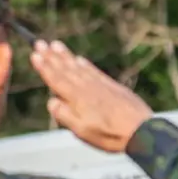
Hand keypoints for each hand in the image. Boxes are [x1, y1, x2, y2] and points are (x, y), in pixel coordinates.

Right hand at [30, 40, 153, 152]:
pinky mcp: (112, 86)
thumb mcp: (83, 131)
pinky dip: (85, 64)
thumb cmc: (111, 135)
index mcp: (77, 99)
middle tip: (41, 43)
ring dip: (66, 56)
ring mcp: (100, 85)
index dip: (45, 67)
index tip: (35, 54)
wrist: (142, 131)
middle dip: (52, 57)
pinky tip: (80, 59)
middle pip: (66, 69)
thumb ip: (65, 116)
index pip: (56, 80)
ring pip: (79, 67)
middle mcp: (87, 88)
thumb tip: (51, 101)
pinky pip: (94, 71)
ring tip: (56, 45)